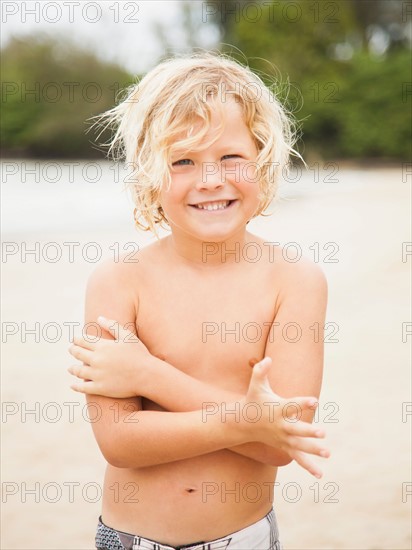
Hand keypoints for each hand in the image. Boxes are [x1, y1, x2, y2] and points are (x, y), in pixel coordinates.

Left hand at [67, 316, 151, 397]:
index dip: (77, 339)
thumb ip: (112, 325)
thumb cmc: (139, 354)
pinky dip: (76, 387)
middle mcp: (97, 360)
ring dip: (72, 368)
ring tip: (70, 368)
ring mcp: (97, 375)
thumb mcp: (127, 336)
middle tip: (71, 349)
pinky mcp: (100, 388)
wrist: (147, 375)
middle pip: (78, 353)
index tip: (74, 338)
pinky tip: (73, 386)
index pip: (83, 341)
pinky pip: (83, 388)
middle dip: (73, 350)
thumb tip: (99, 318)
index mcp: (103, 346)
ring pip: (78, 371)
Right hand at [241, 357, 329, 477]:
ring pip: (299, 446)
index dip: (303, 402)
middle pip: (297, 429)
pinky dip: (308, 466)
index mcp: (278, 409)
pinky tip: (320, 475)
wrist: (243, 423)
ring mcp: (283, 438)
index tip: (315, 400)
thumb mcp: (256, 385)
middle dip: (309, 431)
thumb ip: (260, 371)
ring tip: (328, 453)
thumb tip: (268, 359)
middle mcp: (281, 425)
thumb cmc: (254, 400)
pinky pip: (297, 458)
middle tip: (323, 432)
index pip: (292, 405)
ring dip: (313, 450)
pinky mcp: (284, 446)